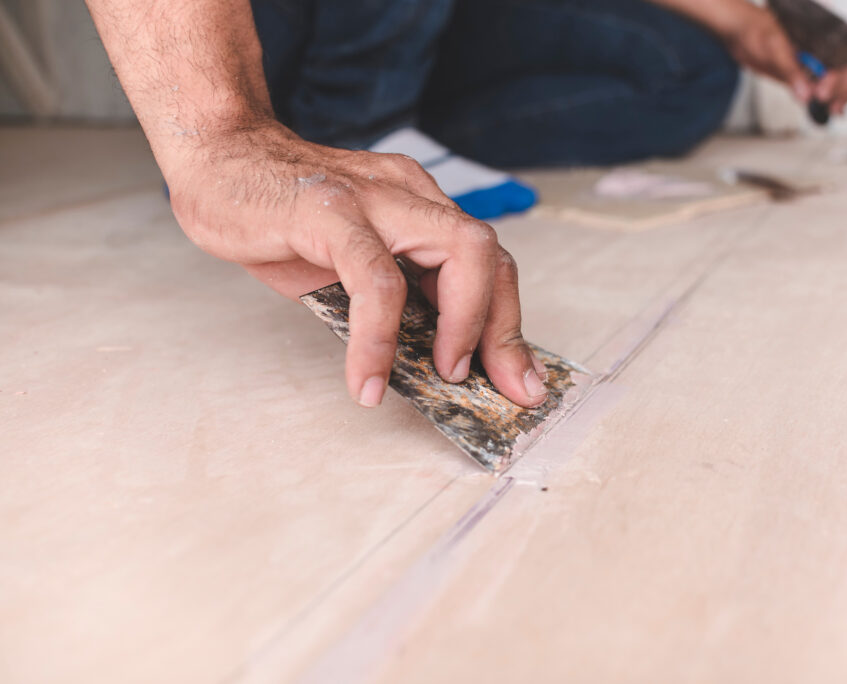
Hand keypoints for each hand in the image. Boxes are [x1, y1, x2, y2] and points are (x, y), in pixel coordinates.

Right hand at [166, 121, 547, 408]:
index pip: (486, 260)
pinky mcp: (330, 210)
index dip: (506, 323)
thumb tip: (427, 360)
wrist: (215, 157)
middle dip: (503, 329)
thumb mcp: (347, 263)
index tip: (517, 378)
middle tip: (501, 387)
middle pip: (489, 254)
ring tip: (445, 379)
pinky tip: (367, 380)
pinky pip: (376, 279)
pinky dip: (380, 337)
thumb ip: (390, 297)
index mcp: (419, 205)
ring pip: (458, 252)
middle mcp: (409, 194)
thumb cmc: (280, 217)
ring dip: (464, 325)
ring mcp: (374, 198)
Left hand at [721, 5, 846, 113]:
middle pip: (845, 73)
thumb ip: (791, 71)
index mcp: (820, 40)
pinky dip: (825, 102)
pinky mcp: (801, 78)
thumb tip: (806, 95)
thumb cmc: (757, 30)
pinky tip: (825, 112)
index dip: (836, 79)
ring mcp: (811, 66)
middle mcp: (819, 53)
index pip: (841, 61)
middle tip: (826, 104)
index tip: (821, 94)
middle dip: (841, 91)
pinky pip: (819, 90)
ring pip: (837, 84)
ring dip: (838, 99)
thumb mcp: (774, 48)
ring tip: (831, 111)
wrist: (741, 34)